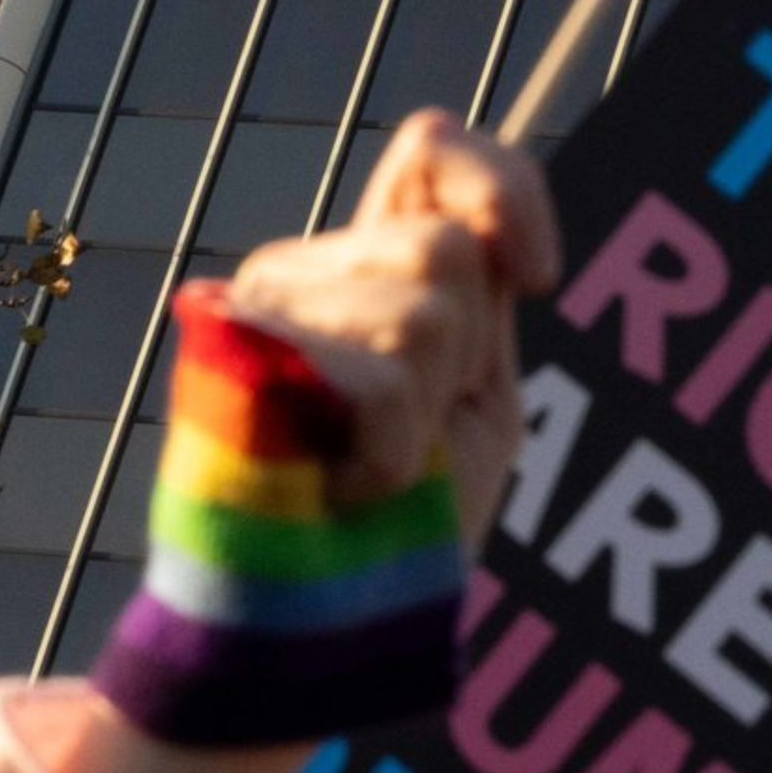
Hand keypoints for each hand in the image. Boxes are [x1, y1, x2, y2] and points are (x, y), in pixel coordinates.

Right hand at [216, 111, 560, 549]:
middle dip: (463, 356)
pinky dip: (391, 447)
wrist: (322, 627)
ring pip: (421, 309)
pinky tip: (350, 484)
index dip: (506, 189)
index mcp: (370, 264)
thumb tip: (497, 234)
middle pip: (446, 247)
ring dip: (425, 410)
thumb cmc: (405, 526)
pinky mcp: (231, 356)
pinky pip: (376, 373)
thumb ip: (479, 298)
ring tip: (376, 463)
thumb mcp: (473, 394)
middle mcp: (306, 267)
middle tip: (413, 432)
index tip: (540, 279)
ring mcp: (260, 307)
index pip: (436, 145)